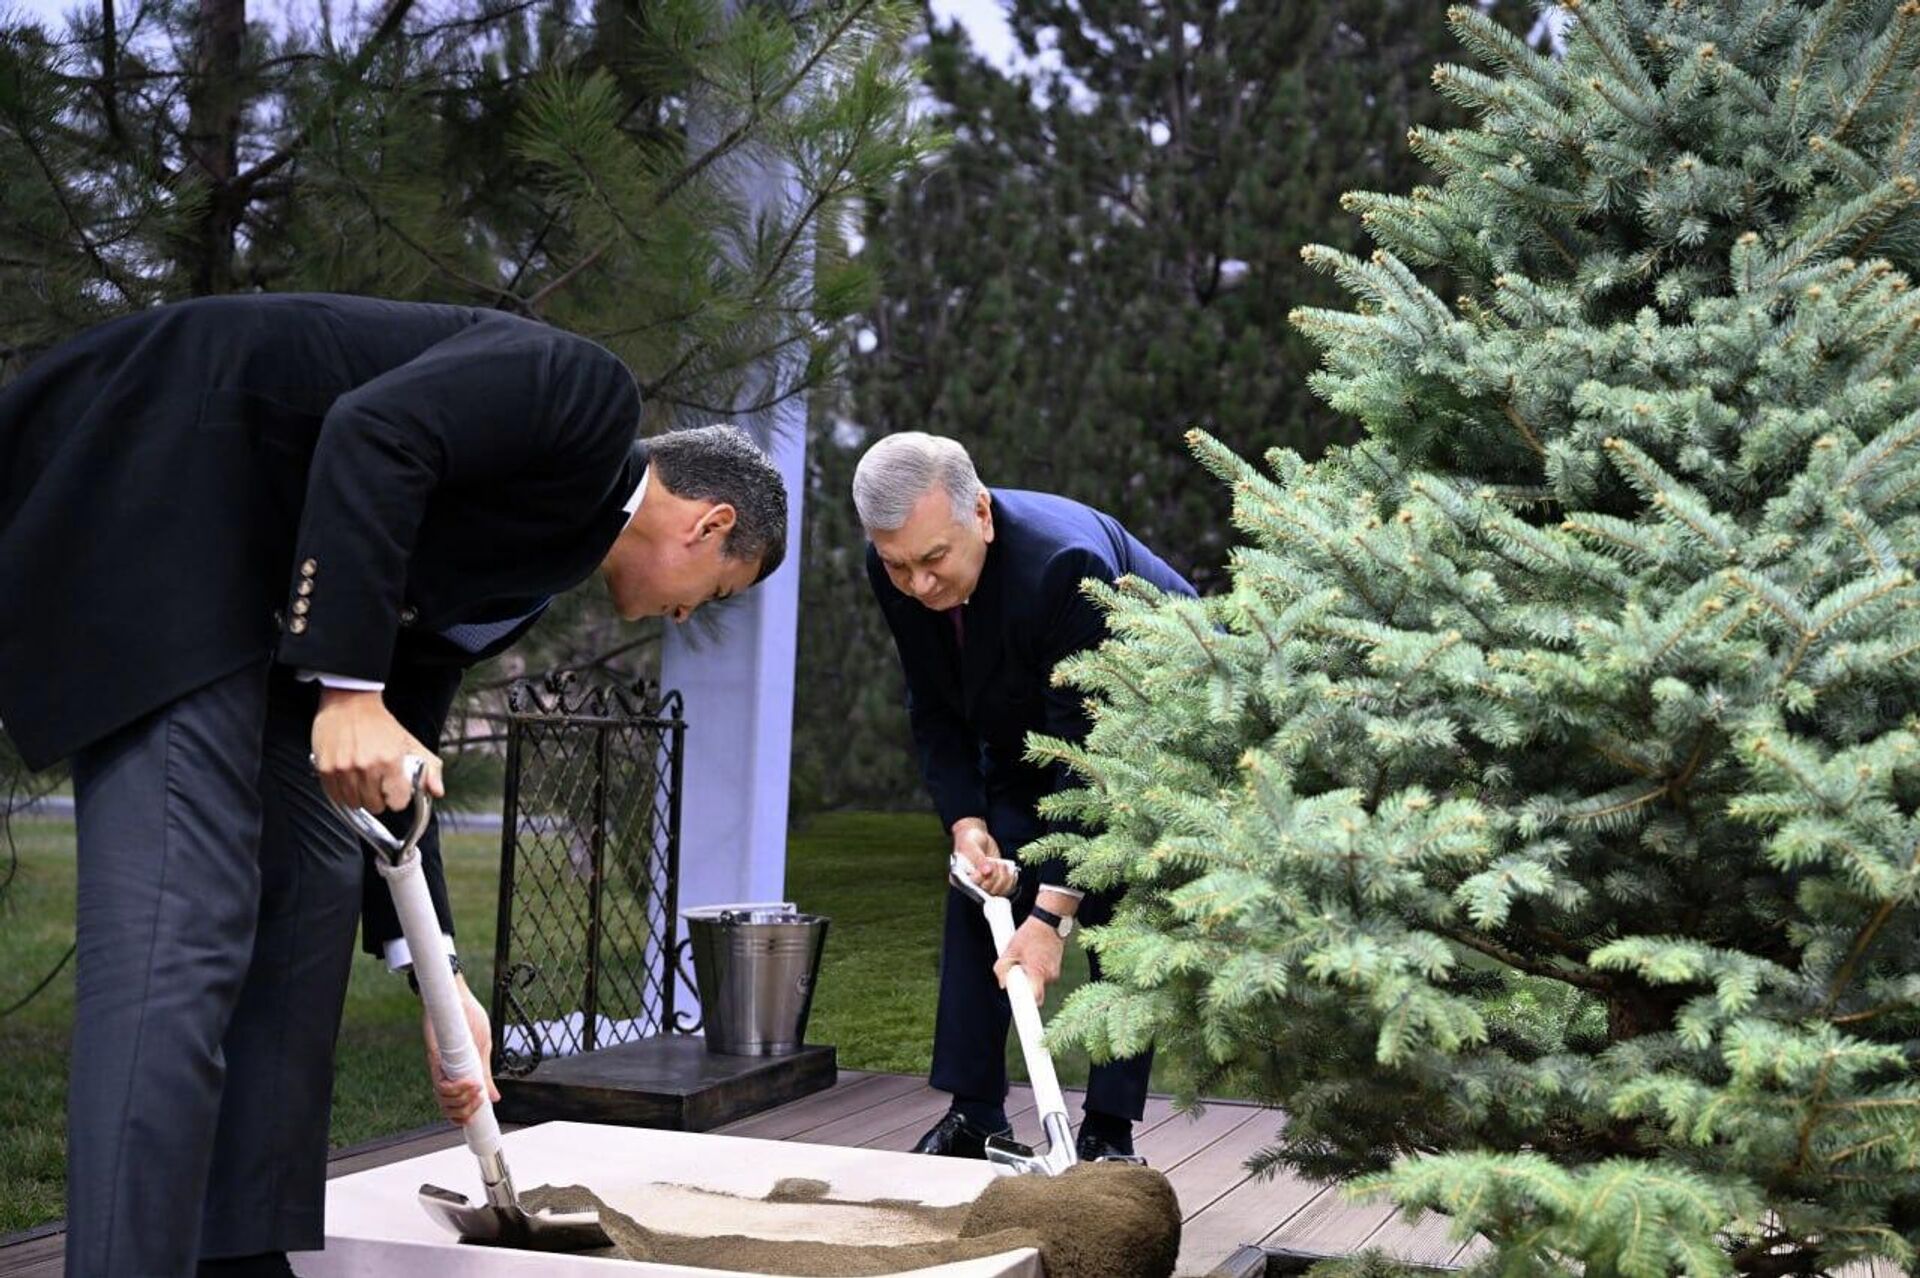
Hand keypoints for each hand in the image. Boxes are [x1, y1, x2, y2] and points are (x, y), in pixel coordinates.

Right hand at [312, 688, 443, 812]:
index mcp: (390, 761)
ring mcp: (343, 769)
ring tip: (364, 780)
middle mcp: (365, 766)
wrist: (350, 702)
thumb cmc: (379, 723)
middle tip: (379, 784)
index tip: (396, 792)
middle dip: (379, 798)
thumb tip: (437, 791)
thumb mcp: (411, 743)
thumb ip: (430, 768)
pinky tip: (350, 780)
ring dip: (360, 797)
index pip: (397, 803)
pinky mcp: (325, 768)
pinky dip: (343, 793)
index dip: (398, 799)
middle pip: (375, 806)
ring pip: (354, 804)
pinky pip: (335, 796)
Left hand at [422, 974, 500, 1125]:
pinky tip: (471, 1084)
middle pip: (445, 1108)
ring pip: (442, 1099)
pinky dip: (456, 1089)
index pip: (452, 1106)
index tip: (477, 1120)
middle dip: (463, 1112)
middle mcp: (443, 1073)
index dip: (461, 1118)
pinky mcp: (433, 1057)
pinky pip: (440, 1083)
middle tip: (480, 1102)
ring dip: (461, 1101)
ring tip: (477, 1092)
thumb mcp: (483, 1050)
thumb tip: (494, 1099)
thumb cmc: (470, 1019)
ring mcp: (437, 1066)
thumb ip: (485, 1074)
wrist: (458, 996)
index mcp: (454, 1074)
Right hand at [952, 819, 1016, 896]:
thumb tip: (987, 872)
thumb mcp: (971, 847)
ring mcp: (985, 884)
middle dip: (995, 876)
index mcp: (961, 878)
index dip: (982, 879)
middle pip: (988, 890)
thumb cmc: (969, 840)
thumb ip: (978, 859)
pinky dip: (1011, 880)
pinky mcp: (996, 882)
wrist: (978, 837)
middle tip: (994, 862)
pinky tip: (1010, 870)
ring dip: (1004, 877)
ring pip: (999, 891)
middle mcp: (973, 884)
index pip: (973, 887)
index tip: (986, 867)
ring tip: (1000, 864)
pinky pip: (1007, 889)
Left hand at [995, 918, 1065, 1005]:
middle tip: (1017, 969)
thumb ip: (1002, 969)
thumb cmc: (1030, 933)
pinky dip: (1036, 970)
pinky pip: (1043, 976)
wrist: (1049, 921)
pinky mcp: (1056, 969)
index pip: (1035, 998)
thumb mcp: (1010, 949)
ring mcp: (1055, 973)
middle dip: (1024, 985)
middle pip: (1034, 992)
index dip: (1028, 1009)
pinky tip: (1033, 956)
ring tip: (1026, 957)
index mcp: (1038, 972)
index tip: (1026, 1019)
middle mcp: (1050, 976)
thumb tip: (1003, 984)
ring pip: (1038, 983)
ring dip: (1030, 976)